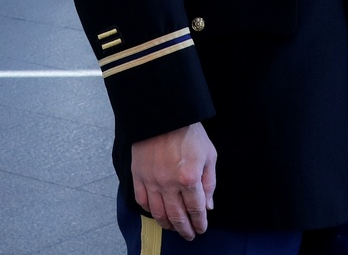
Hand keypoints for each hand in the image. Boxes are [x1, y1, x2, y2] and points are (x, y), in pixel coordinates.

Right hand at [131, 122, 216, 240]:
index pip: (196, 209)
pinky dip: (149, 211)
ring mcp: (152, 181)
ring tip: (174, 228)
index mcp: (189, 178)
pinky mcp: (138, 176)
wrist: (164, 113)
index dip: (199, 222)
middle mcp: (169, 184)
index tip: (201, 228)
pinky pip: (142, 201)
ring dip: (168, 225)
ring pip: (159, 213)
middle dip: (185, 229)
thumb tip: (207, 206)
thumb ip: (209, 182)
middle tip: (189, 235)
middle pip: (177, 216)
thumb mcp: (208, 154)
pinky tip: (156, 213)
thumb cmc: (189, 131)